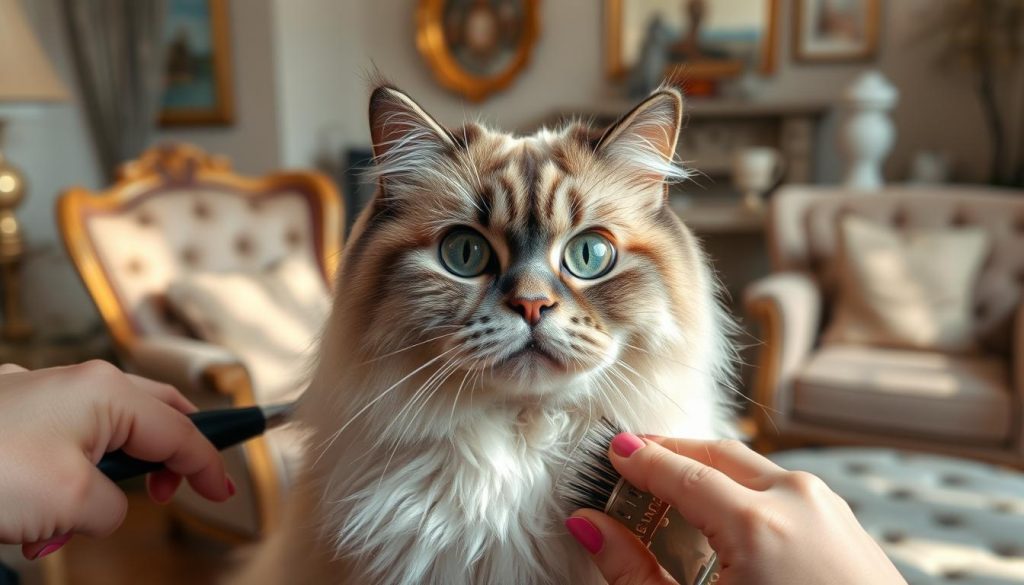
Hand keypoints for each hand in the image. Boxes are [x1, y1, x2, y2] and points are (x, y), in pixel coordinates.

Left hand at [0, 361, 232, 559]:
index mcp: (109, 394)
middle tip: (175, 488)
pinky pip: (63, 445)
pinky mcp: (14, 416)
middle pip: (151, 415)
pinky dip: (64, 484)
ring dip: (100, 485)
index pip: (181, 431)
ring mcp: (45, 396)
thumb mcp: (75, 504)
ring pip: (102, 436)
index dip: (208, 466)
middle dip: (165, 457)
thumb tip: (106, 507)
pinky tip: (32, 521)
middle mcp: (81, 385)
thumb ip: (114, 506)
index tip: (224, 492)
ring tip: (64, 528)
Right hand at [566, 435, 906, 584]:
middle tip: (635, 467)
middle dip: (672, 454)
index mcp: (757, 525)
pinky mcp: (847, 523)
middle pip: (717, 453)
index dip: (640, 459)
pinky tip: (727, 520)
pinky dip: (746, 490)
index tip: (613, 453)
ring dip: (710, 471)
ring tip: (676, 497)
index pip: (680, 470)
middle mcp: (797, 501)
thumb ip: (633, 571)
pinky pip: (784, 488)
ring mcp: (829, 508)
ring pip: (754, 468)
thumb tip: (591, 527)